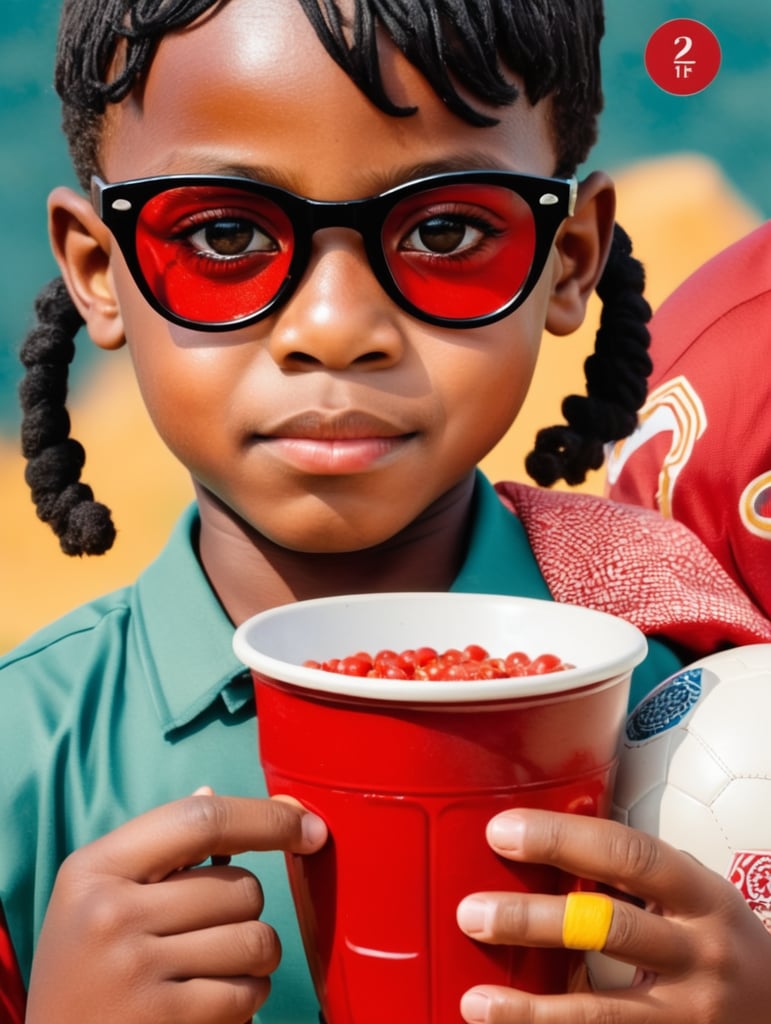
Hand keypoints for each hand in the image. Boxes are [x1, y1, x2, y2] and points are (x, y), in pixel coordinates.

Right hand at [25, 793, 326, 1023]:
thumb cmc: (86, 968)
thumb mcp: (99, 896)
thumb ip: (160, 848)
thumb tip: (214, 792)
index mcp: (95, 869)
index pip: (202, 821)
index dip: (268, 818)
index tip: (309, 827)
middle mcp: (111, 915)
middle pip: (242, 887)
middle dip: (246, 910)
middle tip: (207, 933)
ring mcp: (135, 972)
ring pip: (256, 939)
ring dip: (254, 956)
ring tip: (211, 968)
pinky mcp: (162, 1023)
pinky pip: (247, 994)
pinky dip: (245, 998)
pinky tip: (208, 1003)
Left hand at [456, 808, 770, 1022]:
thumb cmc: (716, 941)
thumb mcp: (690, 896)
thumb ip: (629, 874)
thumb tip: (535, 841)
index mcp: (700, 895)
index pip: (628, 853)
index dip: (561, 838)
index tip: (503, 832)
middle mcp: (700, 953)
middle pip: (609, 929)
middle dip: (534, 921)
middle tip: (472, 913)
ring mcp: (691, 1015)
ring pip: (605, 1013)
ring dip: (533, 1011)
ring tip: (477, 1003)